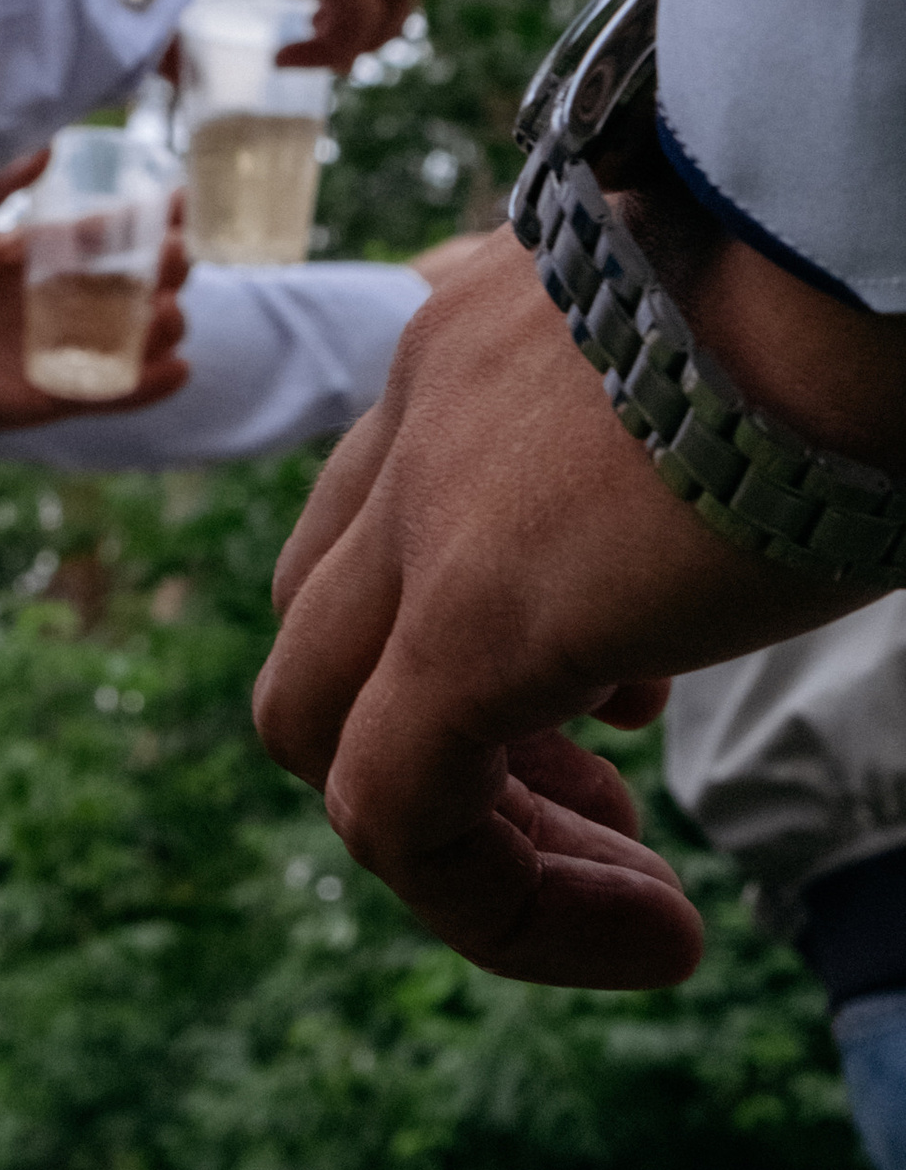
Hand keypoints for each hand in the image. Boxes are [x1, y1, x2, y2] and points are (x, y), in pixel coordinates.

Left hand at [0, 156, 190, 434]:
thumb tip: (48, 147)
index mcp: (50, 249)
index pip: (123, 228)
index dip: (162, 214)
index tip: (185, 202)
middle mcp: (70, 295)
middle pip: (148, 278)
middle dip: (172, 266)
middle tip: (170, 259)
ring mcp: (71, 345)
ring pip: (145, 334)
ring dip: (166, 324)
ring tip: (160, 316)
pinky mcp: (63, 394)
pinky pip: (123, 390)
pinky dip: (154, 383)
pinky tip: (175, 368)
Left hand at [252, 222, 889, 991]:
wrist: (884, 229)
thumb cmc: (877, 299)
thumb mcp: (764, 369)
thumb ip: (698, 449)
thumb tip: (720, 549)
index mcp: (487, 342)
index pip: (401, 517)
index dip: (494, 647)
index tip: (636, 721)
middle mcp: (423, 408)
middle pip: (331, 623)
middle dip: (449, 749)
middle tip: (610, 816)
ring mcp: (426, 500)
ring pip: (320, 722)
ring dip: (470, 841)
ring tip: (634, 898)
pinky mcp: (472, 611)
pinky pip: (394, 809)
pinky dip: (496, 904)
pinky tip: (660, 939)